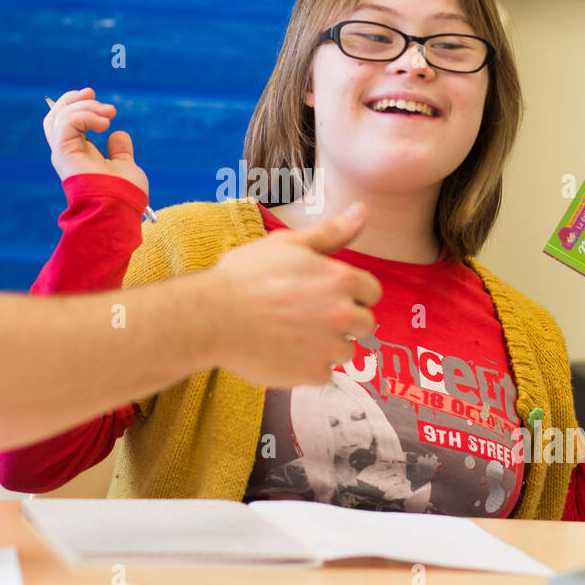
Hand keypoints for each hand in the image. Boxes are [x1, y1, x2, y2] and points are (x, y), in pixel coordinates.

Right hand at [43, 87, 147, 198]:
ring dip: (86, 107)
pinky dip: (85, 115)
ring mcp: (64, 153)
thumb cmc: (125, 194)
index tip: (95, 96)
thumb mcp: (124, 166)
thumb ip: (119, 151)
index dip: (76, 105)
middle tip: (95, 95)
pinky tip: (104, 123)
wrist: (121, 209)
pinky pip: (66, 122)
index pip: (65, 122)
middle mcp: (67, 152)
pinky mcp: (64, 153)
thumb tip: (117, 134)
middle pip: (55, 115)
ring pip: (59, 116)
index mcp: (78, 154)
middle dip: (73, 99)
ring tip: (108, 115)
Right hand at [207, 202, 381, 386]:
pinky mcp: (313, 373)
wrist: (213, 317)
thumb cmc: (246, 277)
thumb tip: (363, 211)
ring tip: (292, 335)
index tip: (325, 294)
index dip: (350, 292)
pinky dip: (307, 367)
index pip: (371, 291)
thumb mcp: (288, 244)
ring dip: (326, 346)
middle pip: (364, 324)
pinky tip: (283, 352)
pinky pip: (323, 374)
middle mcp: (343, 314)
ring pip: (345, 351)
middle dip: (342, 321)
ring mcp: (329, 347)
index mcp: (341, 279)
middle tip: (307, 316)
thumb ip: (332, 232)